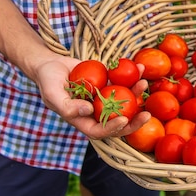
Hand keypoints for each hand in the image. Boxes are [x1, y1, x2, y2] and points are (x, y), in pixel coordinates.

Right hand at [34, 56, 150, 139]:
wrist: (51, 64)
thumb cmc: (48, 81)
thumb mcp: (53, 94)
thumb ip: (68, 106)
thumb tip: (89, 110)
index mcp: (83, 121)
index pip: (100, 131)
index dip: (113, 128)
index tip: (124, 119)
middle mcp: (96, 112)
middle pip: (118, 121)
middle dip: (135, 120)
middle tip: (147, 114)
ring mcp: (104, 98)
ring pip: (125, 101)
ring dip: (137, 94)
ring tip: (144, 83)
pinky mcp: (108, 84)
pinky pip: (123, 82)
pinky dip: (132, 76)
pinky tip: (140, 67)